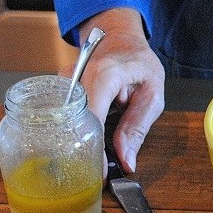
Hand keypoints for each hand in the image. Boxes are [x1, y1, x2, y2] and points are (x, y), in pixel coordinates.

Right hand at [62, 8, 164, 172]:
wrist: (123, 41)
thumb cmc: (141, 66)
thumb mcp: (152, 97)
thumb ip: (137, 129)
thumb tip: (126, 161)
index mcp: (107, 75)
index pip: (92, 116)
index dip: (93, 147)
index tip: (98, 171)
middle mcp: (79, 74)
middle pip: (72, 119)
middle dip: (83, 146)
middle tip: (92, 169)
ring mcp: (65, 78)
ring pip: (64, 118)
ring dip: (78, 135)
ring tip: (93, 146)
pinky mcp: (59, 85)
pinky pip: (62, 112)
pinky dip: (74, 125)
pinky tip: (84, 131)